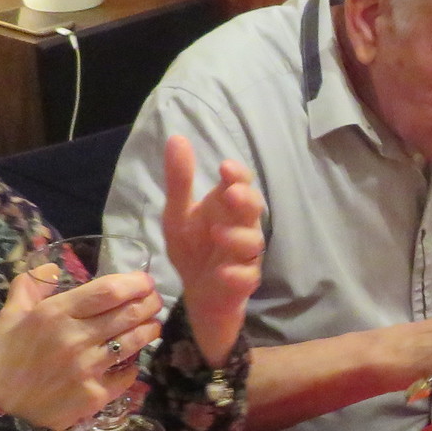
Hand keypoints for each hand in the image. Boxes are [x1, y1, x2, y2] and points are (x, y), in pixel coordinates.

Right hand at [0, 261, 164, 430]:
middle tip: (155, 300)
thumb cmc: (3, 358)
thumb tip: (52, 268)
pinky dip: (132, 364)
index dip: (134, 283)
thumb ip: (30, 286)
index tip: (145, 281)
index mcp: (55, 314)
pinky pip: (125, 375)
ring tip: (152, 324)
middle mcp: (75, 338)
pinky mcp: (94, 396)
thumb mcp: (9, 316)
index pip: (107, 291)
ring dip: (148, 330)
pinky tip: (132, 359)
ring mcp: (87, 369)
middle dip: (149, 303)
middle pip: (127, 314)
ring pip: (132, 342)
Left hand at [158, 134, 265, 364]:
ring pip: (253, 243)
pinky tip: (222, 272)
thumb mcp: (177, 213)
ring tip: (218, 234)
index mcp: (226, 206)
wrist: (197, 292)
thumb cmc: (192, 247)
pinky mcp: (243, 282)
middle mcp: (241, 227)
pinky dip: (236, 274)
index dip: (238, 175)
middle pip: (254, 210)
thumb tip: (177, 138)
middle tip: (231, 195)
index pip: (240, 183)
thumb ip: (180, 180)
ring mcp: (245, 255)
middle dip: (245, 201)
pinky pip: (246, 277)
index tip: (225, 168)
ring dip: (238, 237)